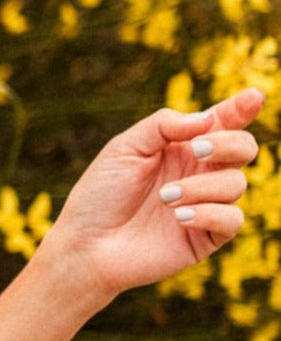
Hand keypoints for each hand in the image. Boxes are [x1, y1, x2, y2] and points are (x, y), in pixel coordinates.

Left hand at [48, 89, 264, 300]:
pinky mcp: (205, 237)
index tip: (254, 96)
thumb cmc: (101, 194)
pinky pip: (232, 220)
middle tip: (197, 150)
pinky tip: (179, 217)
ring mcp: (206, 205)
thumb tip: (207, 119)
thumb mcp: (125, 148)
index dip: (242, 107)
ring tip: (165, 198)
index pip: (223, 122)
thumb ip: (164, 125)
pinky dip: (210, 214)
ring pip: (236, 184)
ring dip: (201, 186)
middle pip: (244, 148)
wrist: (85, 243)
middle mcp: (200, 173)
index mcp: (184, 146)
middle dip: (228, 144)